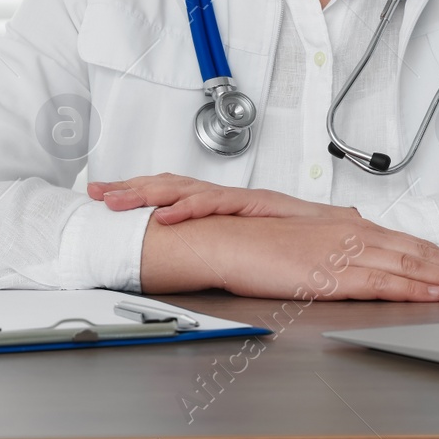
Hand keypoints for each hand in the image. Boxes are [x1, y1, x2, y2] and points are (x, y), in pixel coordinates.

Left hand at [90, 173, 358, 224]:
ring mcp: (238, 199)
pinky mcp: (253, 205)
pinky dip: (189, 207)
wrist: (344, 231)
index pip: (174, 192)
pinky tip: (167, 215)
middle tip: (95, 191)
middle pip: (169, 185)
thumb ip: (232, 245)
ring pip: (184, 188)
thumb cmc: (302, 237)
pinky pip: (216, 203)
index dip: (140, 192)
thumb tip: (206, 254)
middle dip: (130, 187)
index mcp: (223, 203)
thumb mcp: (255, 244)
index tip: (108, 195)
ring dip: (147, 192)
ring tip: (116, 199)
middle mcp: (227, 196)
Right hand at [139, 213, 438, 300]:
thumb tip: (361, 235)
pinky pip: (380, 283)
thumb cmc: (257, 242)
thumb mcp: (306, 235)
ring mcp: (344, 253)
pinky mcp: (331, 274)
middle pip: (419, 253)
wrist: (224, 241)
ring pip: (408, 267)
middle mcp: (353, 234)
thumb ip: (338, 238)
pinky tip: (432, 294)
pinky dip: (411, 288)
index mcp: (350, 227)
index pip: (409, 244)